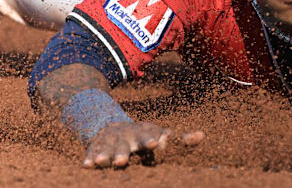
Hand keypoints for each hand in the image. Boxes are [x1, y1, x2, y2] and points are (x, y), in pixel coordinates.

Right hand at [83, 121, 204, 167]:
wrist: (112, 126)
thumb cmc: (144, 136)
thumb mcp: (161, 135)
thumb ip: (180, 139)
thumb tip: (202, 136)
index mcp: (146, 133)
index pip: (150, 136)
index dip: (152, 140)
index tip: (156, 143)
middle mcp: (129, 136)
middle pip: (129, 142)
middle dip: (129, 149)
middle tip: (128, 158)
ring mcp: (112, 141)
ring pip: (110, 148)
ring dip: (110, 155)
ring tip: (109, 163)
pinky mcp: (96, 147)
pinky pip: (91, 152)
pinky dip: (90, 158)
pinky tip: (87, 166)